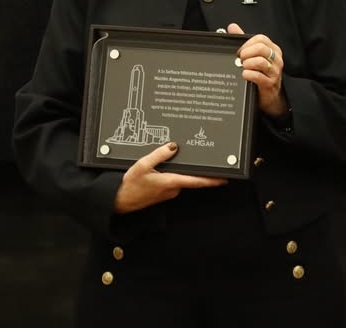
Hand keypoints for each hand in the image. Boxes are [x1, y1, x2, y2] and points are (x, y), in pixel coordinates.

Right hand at [112, 142, 226, 213]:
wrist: (121, 200)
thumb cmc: (131, 184)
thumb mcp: (143, 164)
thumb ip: (159, 154)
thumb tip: (173, 146)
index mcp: (171, 182)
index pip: (196, 181)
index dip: (211, 180)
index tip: (224, 179)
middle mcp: (173, 189)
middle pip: (190, 177)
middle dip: (195, 170)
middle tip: (203, 161)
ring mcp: (169, 192)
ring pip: (180, 178)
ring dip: (180, 171)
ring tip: (174, 161)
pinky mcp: (164, 193)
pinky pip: (173, 181)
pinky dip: (173, 175)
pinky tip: (163, 169)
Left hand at [226, 23, 286, 117]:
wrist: (270, 96)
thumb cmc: (262, 74)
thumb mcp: (254, 55)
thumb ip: (244, 40)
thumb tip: (232, 26)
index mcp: (273, 49)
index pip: (261, 39)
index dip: (247, 43)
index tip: (240, 51)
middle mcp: (276, 59)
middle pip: (260, 48)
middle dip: (246, 53)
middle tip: (240, 59)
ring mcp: (274, 72)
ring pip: (260, 62)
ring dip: (247, 64)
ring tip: (243, 67)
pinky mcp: (270, 84)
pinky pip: (258, 76)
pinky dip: (248, 74)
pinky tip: (244, 75)